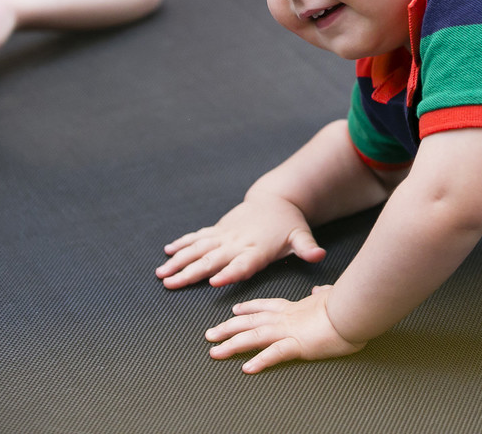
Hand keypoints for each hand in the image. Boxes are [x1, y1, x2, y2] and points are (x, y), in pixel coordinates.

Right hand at [156, 195, 325, 288]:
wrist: (276, 198)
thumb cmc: (289, 224)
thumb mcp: (301, 236)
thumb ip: (307, 248)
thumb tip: (319, 255)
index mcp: (257, 249)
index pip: (242, 264)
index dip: (229, 273)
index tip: (213, 281)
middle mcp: (237, 242)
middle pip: (212, 259)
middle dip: (190, 272)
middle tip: (172, 283)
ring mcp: (225, 235)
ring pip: (198, 249)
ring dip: (179, 261)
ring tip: (161, 273)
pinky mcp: (219, 229)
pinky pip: (198, 237)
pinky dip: (183, 243)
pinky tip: (167, 252)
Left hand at [207, 285, 364, 372]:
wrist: (354, 307)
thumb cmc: (347, 303)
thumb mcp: (332, 295)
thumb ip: (323, 293)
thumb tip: (320, 289)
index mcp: (296, 307)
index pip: (266, 306)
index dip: (248, 308)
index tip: (234, 309)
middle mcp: (287, 317)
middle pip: (250, 322)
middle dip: (228, 327)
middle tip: (209, 334)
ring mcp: (290, 330)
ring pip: (254, 337)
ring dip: (232, 344)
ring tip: (215, 352)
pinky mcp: (299, 344)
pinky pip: (274, 354)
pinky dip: (259, 361)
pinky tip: (246, 368)